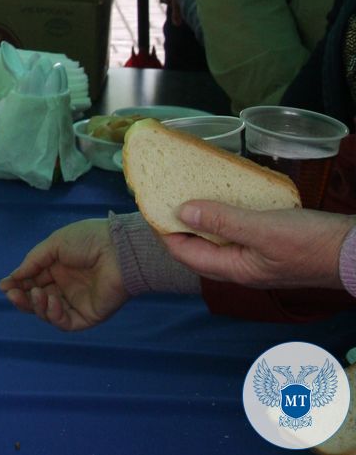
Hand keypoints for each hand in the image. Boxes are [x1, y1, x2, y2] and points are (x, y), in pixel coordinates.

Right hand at [0, 219, 128, 330]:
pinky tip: (50, 301)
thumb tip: (10, 278)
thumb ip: (32, 263)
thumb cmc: (87, 240)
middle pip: (38, 299)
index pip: (33, 281)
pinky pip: (66, 322)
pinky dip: (54, 315)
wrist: (118, 249)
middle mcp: (66, 287)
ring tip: (37, 294)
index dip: (18, 284)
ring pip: (49, 313)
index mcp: (58, 268)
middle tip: (12, 294)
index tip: (4, 285)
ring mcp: (77, 302)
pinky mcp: (88, 316)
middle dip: (23, 298)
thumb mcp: (53, 245)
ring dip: (37, 306)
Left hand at [163, 202, 355, 288]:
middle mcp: (242, 267)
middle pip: (197, 248)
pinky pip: (237, 232)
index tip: (148, 205)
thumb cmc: (312, 244)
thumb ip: (222, 221)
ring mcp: (257, 258)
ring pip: (217, 239)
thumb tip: (181, 212)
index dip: (162, 231)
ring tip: (187, 192)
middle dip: (177, 224)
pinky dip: (224, 215)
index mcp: (235, 269)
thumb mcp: (263, 229)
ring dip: (200, 218)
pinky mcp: (271, 246)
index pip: (184, 253)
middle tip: (163, 196)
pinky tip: (225, 196)